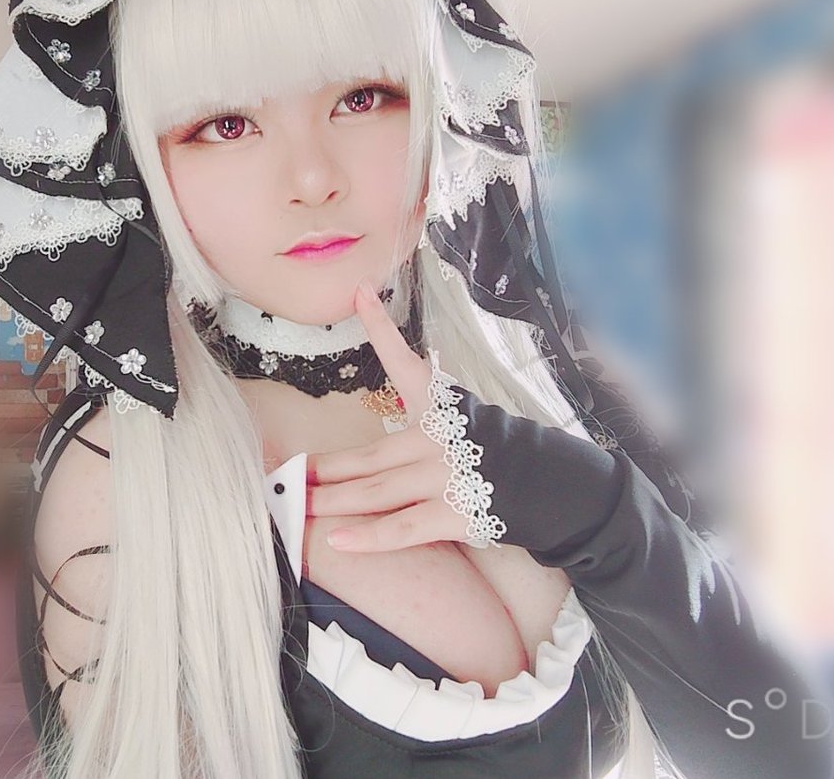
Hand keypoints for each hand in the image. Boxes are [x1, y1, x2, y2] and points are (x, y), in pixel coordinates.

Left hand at [306, 280, 474, 551]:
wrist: (554, 486)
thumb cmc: (499, 455)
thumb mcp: (465, 425)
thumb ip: (422, 429)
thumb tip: (372, 450)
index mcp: (442, 408)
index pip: (405, 362)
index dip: (380, 328)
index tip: (358, 293)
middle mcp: (438, 439)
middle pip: (365, 458)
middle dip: (319, 471)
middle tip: (279, 475)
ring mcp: (445, 476)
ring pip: (374, 492)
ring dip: (329, 503)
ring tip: (293, 507)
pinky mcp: (455, 513)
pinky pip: (403, 528)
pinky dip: (369, 538)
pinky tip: (338, 541)